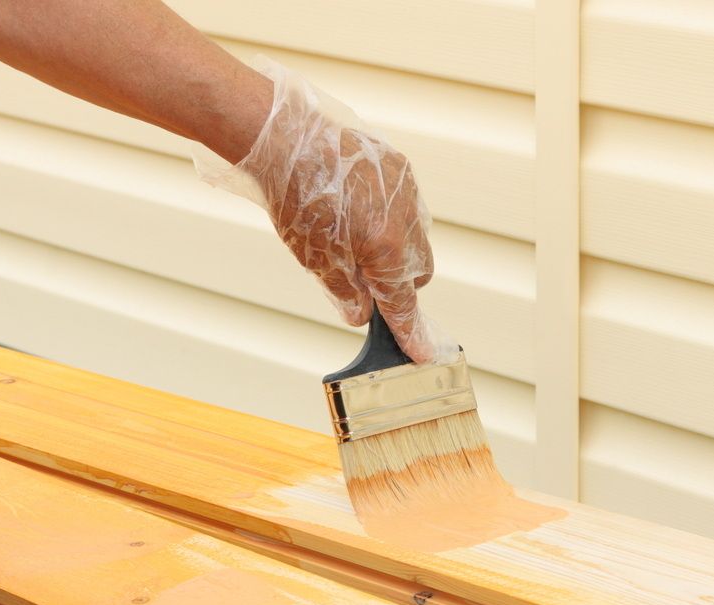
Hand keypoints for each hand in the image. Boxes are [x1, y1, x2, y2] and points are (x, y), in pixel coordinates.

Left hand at [193, 57, 456, 363]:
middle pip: (419, 271)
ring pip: (417, 236)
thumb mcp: (313, 258)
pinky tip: (359, 207)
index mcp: (385, 251)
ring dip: (396, 247)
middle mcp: (406, 222)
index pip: (403, 303)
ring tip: (356, 235)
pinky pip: (408, 205)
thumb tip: (361, 315)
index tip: (425, 354)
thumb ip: (344, 291)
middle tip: (366, 278)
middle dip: (398, 281)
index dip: (411, 331)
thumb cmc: (297, 200)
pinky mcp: (401, 168)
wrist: (288, 140)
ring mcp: (408, 192)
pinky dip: (391, 217)